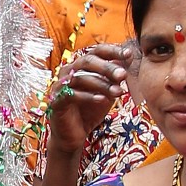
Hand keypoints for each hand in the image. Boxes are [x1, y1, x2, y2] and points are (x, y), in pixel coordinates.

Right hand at [47, 42, 130, 158]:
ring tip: (118, 92)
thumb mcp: (107, 91)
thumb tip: (128, 59)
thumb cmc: (90, 110)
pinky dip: (88, 97)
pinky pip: (71, 95)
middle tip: (123, 75)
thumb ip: (114, 77)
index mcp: (81, 66)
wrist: (74, 135)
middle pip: (87, 61)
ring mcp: (60, 86)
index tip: (129, 54)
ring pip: (80, 78)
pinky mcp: (56, 101)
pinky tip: (102, 100)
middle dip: (107, 67)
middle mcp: (68, 71)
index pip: (96, 51)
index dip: (112, 51)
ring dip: (101, 84)